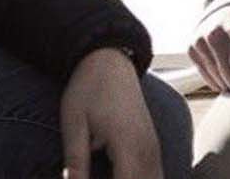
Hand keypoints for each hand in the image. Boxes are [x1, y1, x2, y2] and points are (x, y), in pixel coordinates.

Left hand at [59, 46, 161, 178]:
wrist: (109, 61)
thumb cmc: (88, 89)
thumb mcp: (74, 123)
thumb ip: (76, 159)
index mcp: (128, 146)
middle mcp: (148, 151)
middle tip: (93, 175)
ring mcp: (155, 149)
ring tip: (107, 172)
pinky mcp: (154, 147)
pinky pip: (155, 176)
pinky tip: (118, 174)